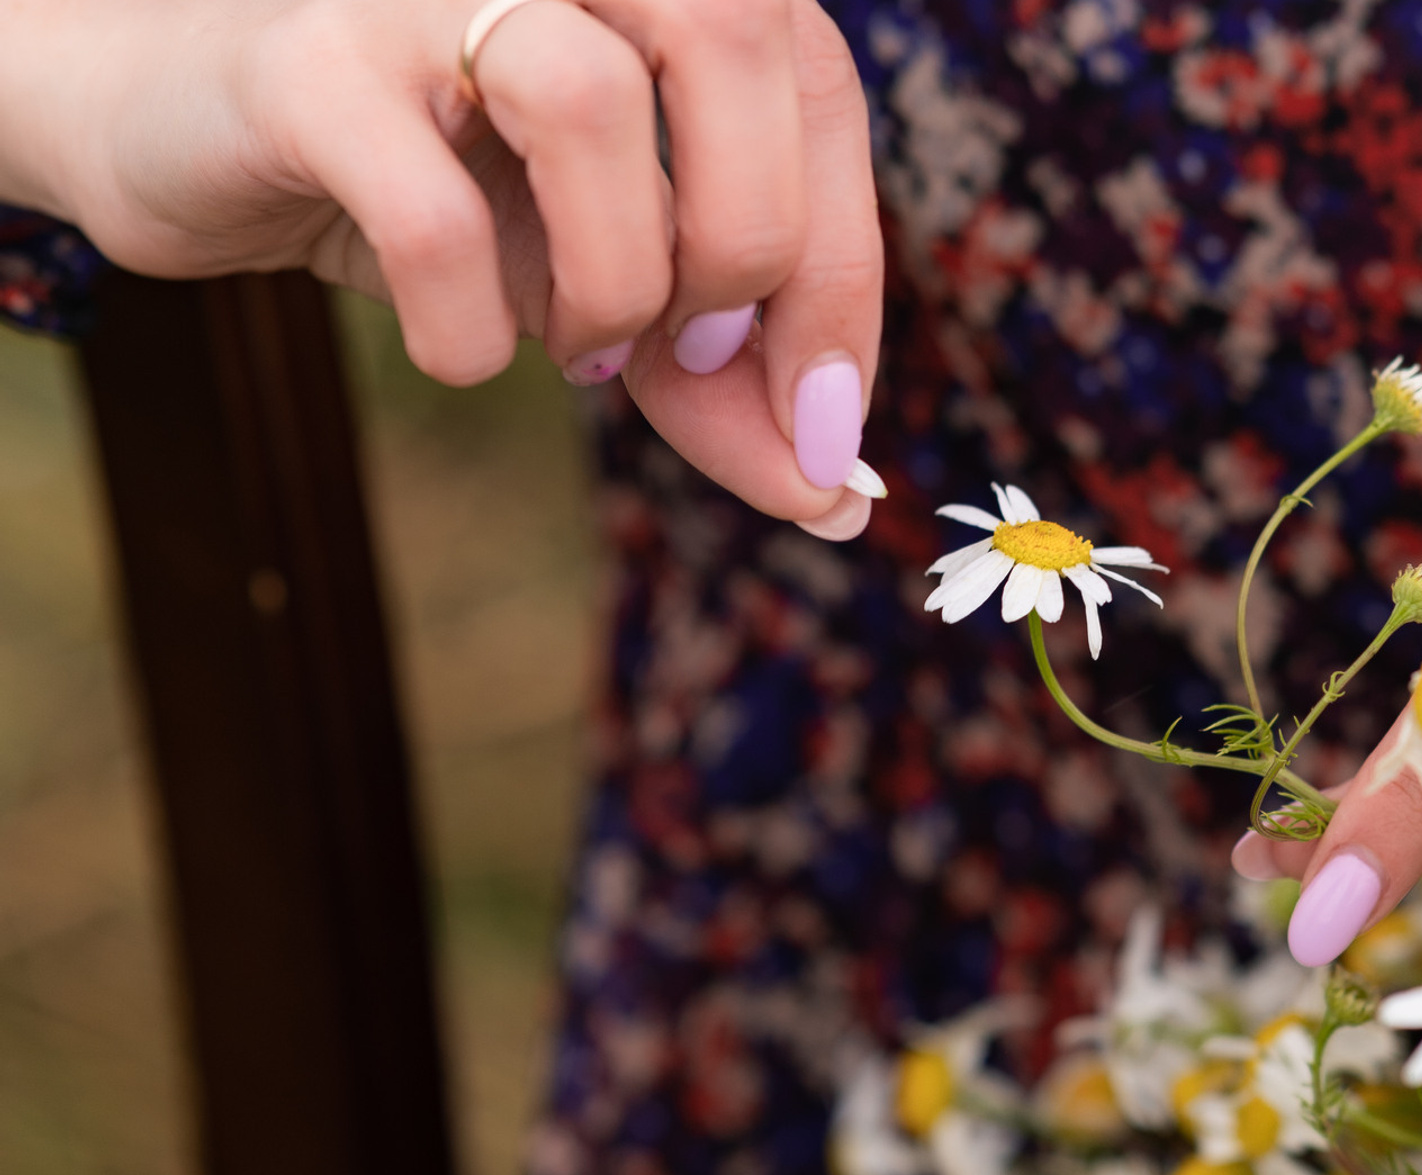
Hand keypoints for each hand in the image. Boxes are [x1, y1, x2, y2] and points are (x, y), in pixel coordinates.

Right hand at [0, 0, 882, 537]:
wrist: (193, 136)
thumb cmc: (434, 195)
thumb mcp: (607, 285)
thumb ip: (721, 383)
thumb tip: (835, 498)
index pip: (816, 87)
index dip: (845, 274)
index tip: (826, 431)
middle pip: (738, 36)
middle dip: (752, 249)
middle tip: (688, 353)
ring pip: (588, 102)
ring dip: (615, 286)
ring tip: (572, 348)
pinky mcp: (305, 65)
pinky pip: (434, 215)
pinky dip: (473, 330)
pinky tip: (463, 352)